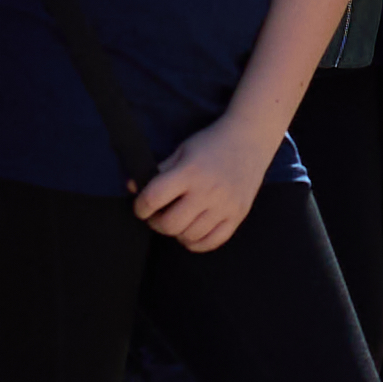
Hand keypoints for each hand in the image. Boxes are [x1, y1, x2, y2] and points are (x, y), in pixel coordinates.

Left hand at [134, 114, 274, 250]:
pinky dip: (196, 242)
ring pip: (189, 236)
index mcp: (190, 172)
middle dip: (156, 223)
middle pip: (170, 224)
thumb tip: (132, 187)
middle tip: (157, 215)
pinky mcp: (238, 215)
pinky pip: (212, 242)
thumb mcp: (182, 151)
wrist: (250, 139)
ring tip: (177, 220)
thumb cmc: (212, 143)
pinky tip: (192, 231)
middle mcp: (208, 191)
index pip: (154, 198)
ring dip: (176, 232)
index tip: (141, 207)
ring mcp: (225, 206)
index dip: (140, 207)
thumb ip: (158, 171)